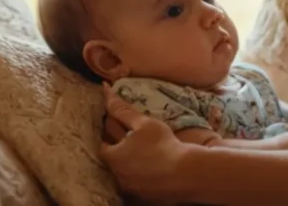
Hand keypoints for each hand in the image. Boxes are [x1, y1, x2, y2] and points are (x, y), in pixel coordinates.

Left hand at [98, 83, 190, 201]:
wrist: (186, 173)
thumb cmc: (162, 145)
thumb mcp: (143, 123)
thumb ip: (123, 110)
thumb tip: (106, 91)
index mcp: (112, 157)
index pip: (101, 143)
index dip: (108, 134)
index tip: (116, 126)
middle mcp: (116, 176)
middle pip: (111, 160)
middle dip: (116, 150)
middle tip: (128, 140)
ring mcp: (130, 189)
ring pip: (124, 173)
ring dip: (128, 164)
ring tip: (140, 155)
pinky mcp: (143, 197)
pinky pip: (137, 183)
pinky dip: (140, 175)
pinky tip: (151, 168)